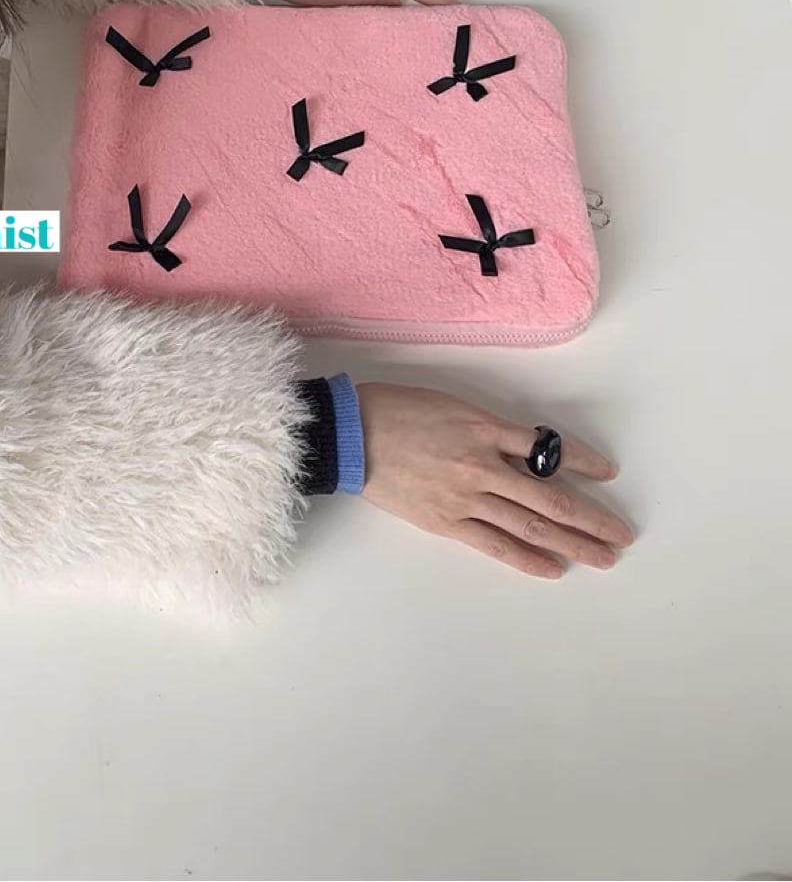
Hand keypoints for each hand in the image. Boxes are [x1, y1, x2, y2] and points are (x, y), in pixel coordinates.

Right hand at [358, 384, 632, 577]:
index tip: (608, 472)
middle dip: (591, 518)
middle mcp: (482, 465)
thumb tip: (525, 453)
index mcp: (484, 428)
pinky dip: (527, 558)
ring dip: (572, 543)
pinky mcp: (447, 522)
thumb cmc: (397, 410)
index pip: (548, 449)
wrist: (350, 436)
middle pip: (551, 497)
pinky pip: (495, 544)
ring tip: (602, 556)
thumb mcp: (451, 405)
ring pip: (531, 525)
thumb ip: (489, 430)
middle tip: (621, 534)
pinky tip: (553, 567)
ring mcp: (466, 498)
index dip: (582, 461)